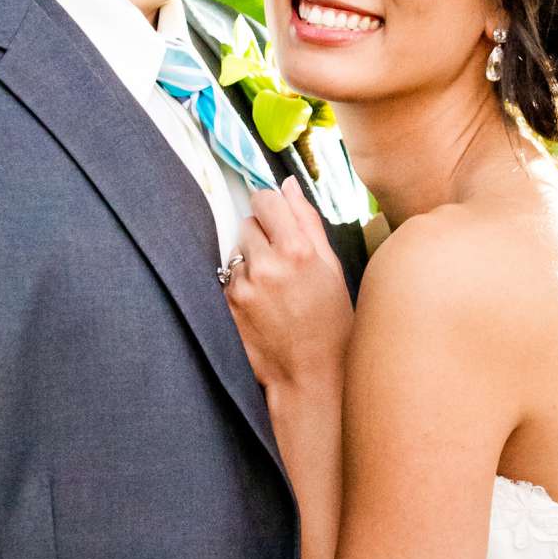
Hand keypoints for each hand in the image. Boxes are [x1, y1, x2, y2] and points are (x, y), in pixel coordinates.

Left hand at [224, 180, 352, 392]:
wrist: (310, 374)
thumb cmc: (330, 322)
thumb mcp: (331, 267)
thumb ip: (307, 220)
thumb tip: (288, 184)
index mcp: (297, 249)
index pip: (266, 200)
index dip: (272, 207)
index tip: (277, 219)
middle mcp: (266, 264)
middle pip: (248, 224)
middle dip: (262, 237)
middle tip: (283, 265)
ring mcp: (242, 287)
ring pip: (237, 252)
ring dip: (250, 263)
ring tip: (274, 291)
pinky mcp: (226, 306)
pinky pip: (228, 279)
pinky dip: (241, 286)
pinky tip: (262, 306)